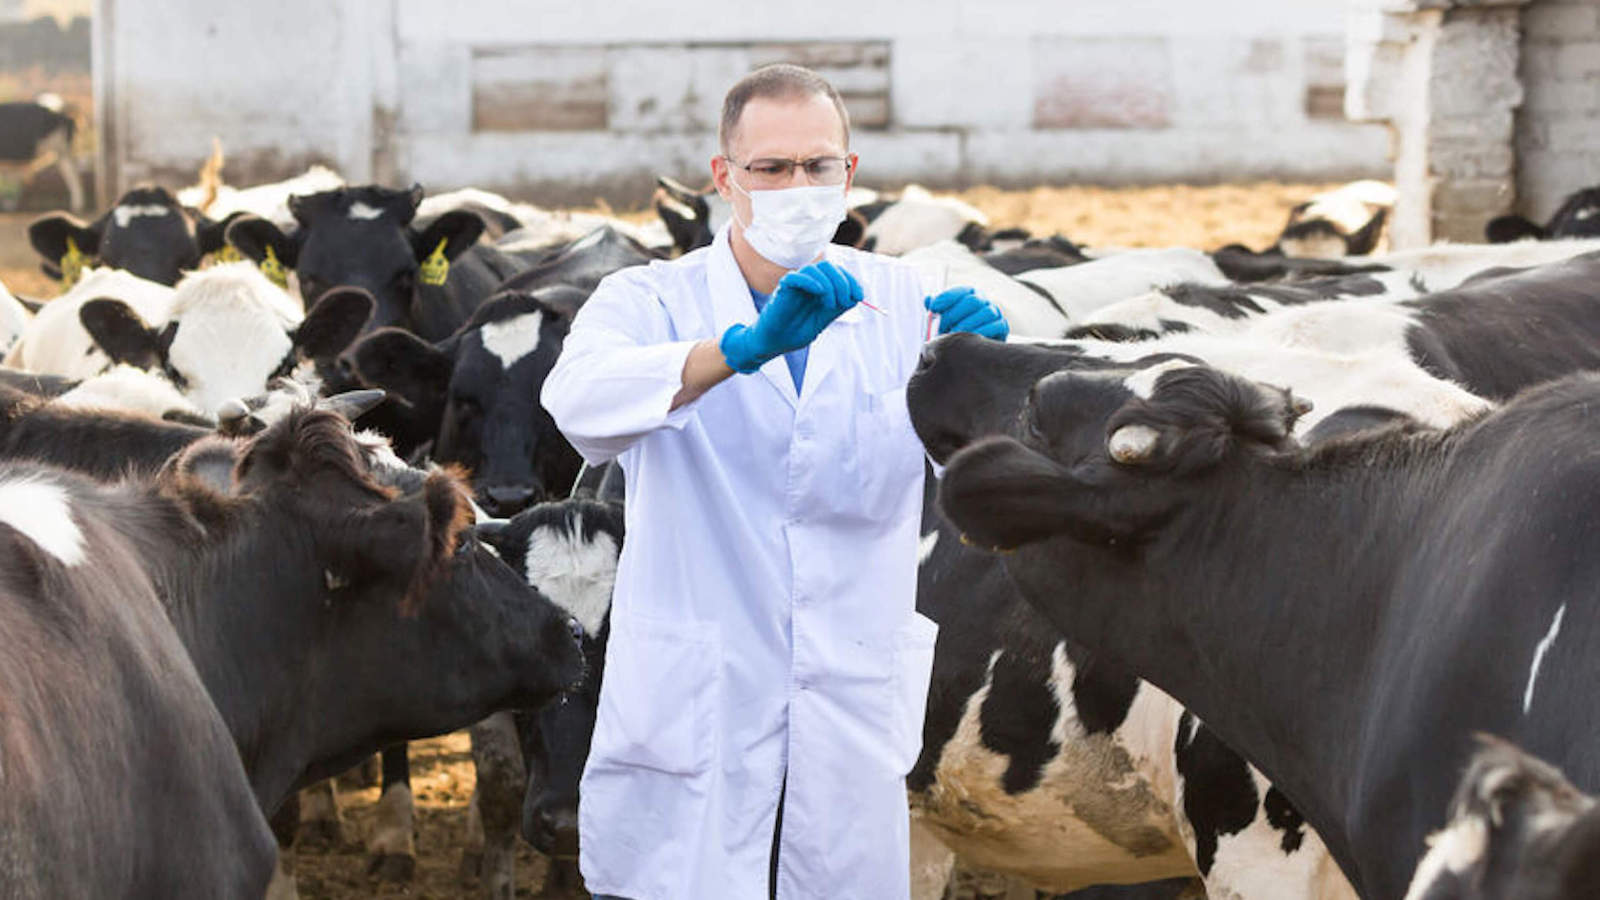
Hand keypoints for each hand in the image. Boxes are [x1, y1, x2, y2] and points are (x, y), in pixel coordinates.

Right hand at [720, 261, 861, 372]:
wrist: (776, 342)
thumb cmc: (797, 331)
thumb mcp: (824, 319)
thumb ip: (838, 307)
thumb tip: (856, 297)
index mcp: (820, 287)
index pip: (838, 273)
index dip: (851, 281)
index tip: (860, 296)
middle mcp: (808, 283)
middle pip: (828, 267)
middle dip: (842, 282)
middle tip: (845, 301)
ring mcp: (796, 284)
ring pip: (814, 269)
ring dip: (828, 284)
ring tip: (829, 304)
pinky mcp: (783, 289)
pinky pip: (795, 277)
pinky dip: (809, 282)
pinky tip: (818, 293)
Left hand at [925, 287, 1007, 341]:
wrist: (974, 352)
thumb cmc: (957, 332)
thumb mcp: (944, 321)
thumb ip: (937, 310)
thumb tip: (928, 300)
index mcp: (969, 295)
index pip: (960, 291)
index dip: (946, 298)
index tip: (934, 308)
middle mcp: (983, 301)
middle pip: (973, 300)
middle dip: (955, 314)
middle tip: (944, 328)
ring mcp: (995, 313)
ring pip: (985, 312)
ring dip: (967, 325)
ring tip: (955, 336)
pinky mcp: (1002, 326)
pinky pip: (994, 326)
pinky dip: (981, 332)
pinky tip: (969, 340)